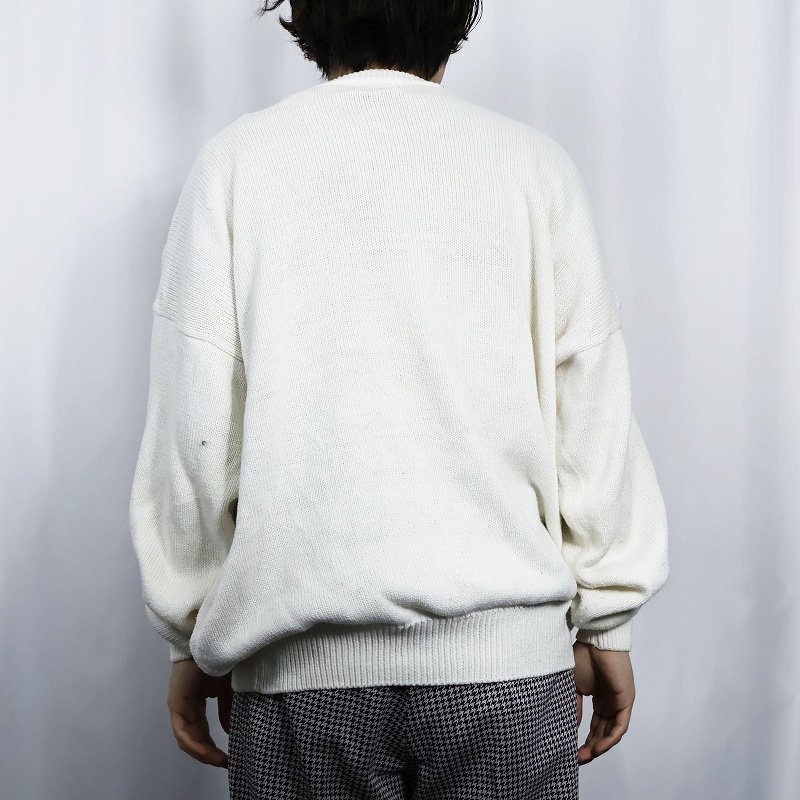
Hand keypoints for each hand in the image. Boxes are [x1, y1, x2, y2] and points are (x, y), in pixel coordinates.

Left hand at [167, 658, 232, 767]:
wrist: (212, 641)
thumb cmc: (220, 661)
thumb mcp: (228, 690)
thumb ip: (227, 710)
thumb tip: (231, 732)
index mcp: (196, 704)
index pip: (202, 732)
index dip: (214, 747)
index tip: (229, 758)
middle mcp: (185, 707)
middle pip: (194, 739)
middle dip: (209, 754)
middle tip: (225, 763)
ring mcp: (178, 706)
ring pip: (186, 739)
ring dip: (202, 753)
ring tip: (219, 760)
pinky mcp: (175, 703)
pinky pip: (182, 731)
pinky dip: (194, 744)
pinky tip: (207, 752)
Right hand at [572, 641, 634, 764]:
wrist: (596, 641)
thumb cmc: (584, 657)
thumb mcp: (574, 686)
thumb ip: (575, 706)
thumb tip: (572, 727)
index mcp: (599, 700)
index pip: (595, 727)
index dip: (585, 740)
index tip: (572, 752)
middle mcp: (611, 704)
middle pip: (603, 733)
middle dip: (591, 748)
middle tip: (578, 760)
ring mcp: (619, 703)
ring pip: (612, 733)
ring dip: (599, 747)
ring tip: (586, 757)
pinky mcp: (626, 701)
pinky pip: (620, 726)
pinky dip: (610, 739)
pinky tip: (598, 748)